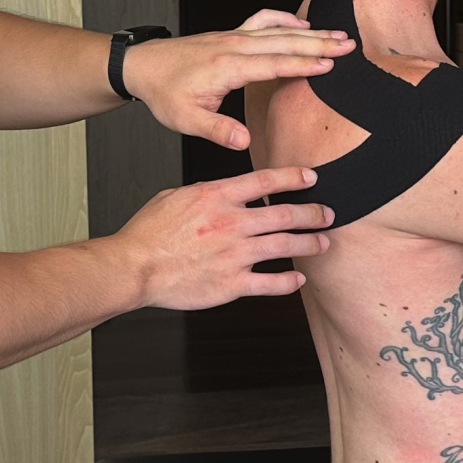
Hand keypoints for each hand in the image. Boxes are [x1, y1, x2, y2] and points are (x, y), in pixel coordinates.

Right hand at [115, 166, 333, 307]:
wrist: (135, 267)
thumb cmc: (148, 234)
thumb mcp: (174, 197)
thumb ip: (205, 194)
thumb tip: (223, 193)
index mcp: (216, 198)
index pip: (265, 181)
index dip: (293, 178)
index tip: (310, 179)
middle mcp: (230, 223)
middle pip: (283, 214)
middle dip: (311, 214)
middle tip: (327, 214)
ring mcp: (233, 254)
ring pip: (283, 246)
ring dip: (308, 244)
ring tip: (322, 244)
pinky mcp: (231, 283)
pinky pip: (269, 283)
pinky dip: (288, 282)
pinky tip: (299, 280)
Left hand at [124, 11, 352, 150]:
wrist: (143, 66)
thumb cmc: (164, 92)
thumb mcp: (186, 119)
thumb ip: (217, 130)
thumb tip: (242, 142)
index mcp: (227, 66)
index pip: (273, 64)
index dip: (303, 64)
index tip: (330, 65)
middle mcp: (234, 46)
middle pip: (284, 42)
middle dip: (319, 43)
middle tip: (349, 44)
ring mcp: (234, 36)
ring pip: (279, 30)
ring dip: (310, 31)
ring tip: (337, 35)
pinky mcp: (231, 34)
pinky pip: (263, 20)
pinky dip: (285, 19)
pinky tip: (301, 23)